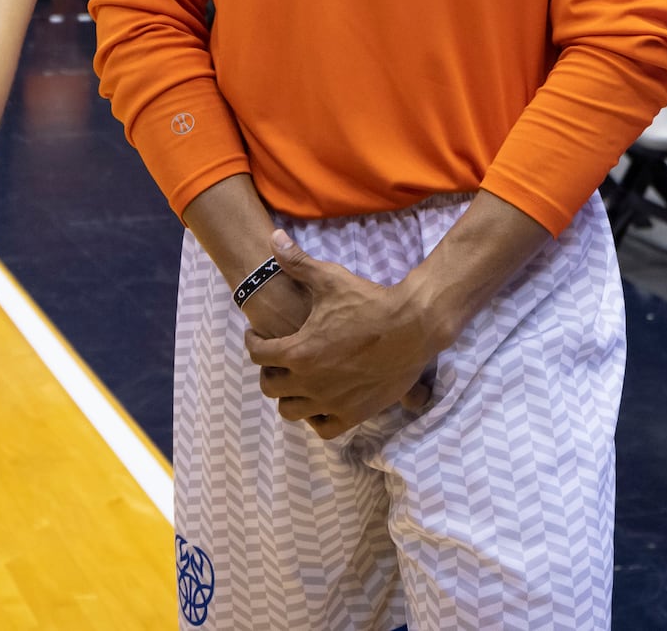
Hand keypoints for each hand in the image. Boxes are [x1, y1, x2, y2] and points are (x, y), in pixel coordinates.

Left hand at [243, 230, 441, 440]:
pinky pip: (322, 428)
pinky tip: (320, 402)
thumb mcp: (329, 279)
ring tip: (296, 381)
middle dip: (268, 371)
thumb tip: (272, 237)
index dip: (253, 342)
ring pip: (291, 412)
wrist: (413, 326)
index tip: (257, 336)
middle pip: (270, 386)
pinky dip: (316, 418)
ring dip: (289, 396)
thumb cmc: (369, 301)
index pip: (258, 355)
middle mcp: (310, 382)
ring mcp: (331, 402)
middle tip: (276, 359)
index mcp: (298, 351)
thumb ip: (297, 262)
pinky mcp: (354, 414)